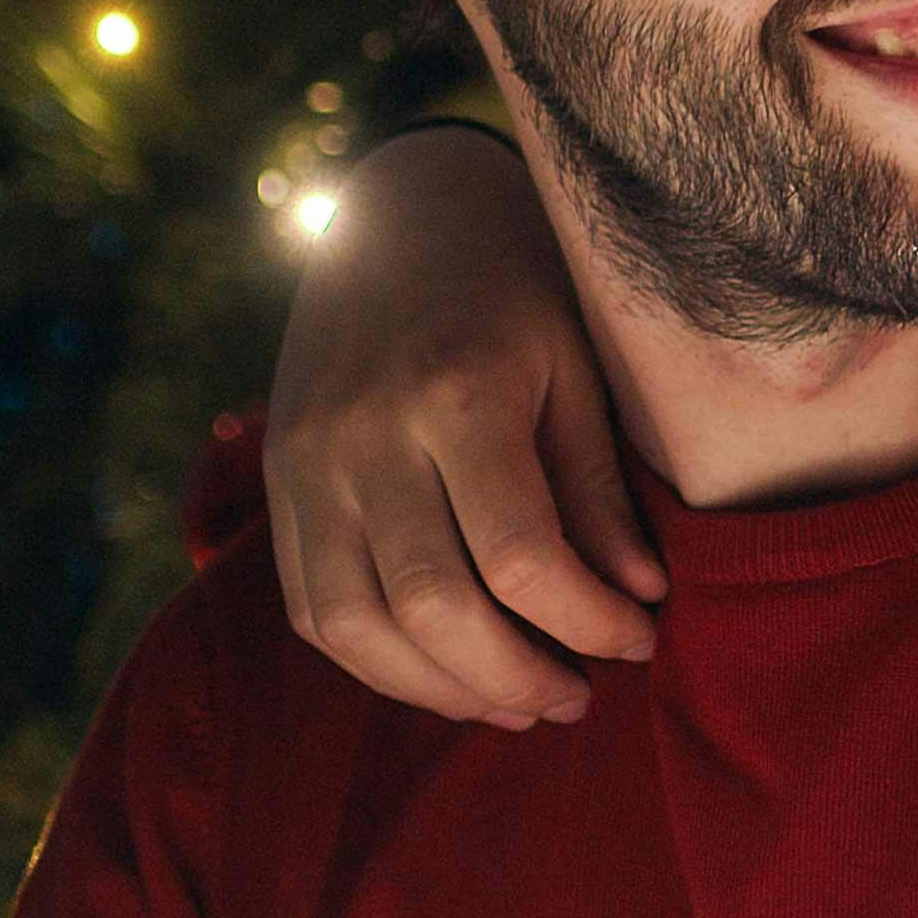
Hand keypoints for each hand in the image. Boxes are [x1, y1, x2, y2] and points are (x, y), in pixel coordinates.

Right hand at [264, 121, 662, 728]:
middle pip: (432, 606)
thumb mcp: (578, 366)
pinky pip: (312, 609)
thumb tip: (635, 599)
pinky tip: (446, 675)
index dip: (587, 623)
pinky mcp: (279, 481)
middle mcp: (365, 434)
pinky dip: (378, 662)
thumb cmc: (514, 289)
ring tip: (518, 704)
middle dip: (516, 677)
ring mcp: (306, 461)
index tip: (638, 640)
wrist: (400, 213)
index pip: (521, 557)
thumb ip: (597, 489)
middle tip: (578, 698)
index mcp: (456, 393)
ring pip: (356, 625)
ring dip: (443, 689)